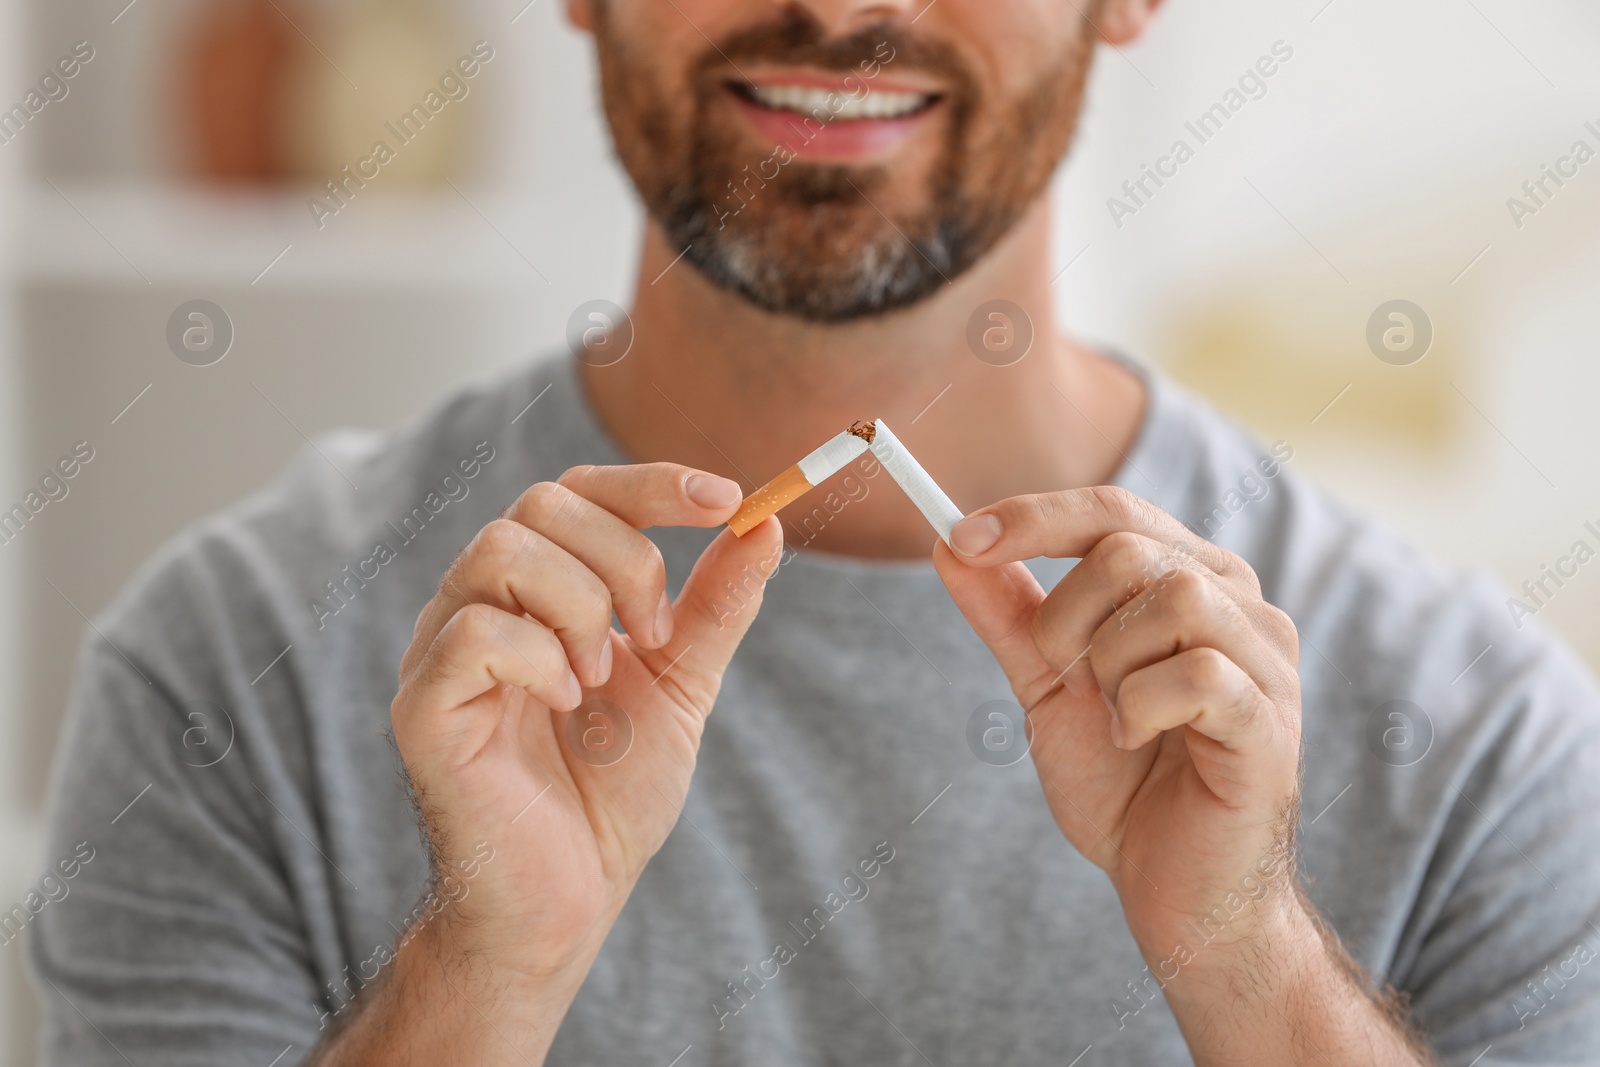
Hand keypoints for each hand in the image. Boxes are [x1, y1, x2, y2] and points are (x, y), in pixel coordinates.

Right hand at [391, 463, 780, 981]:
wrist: (569, 896)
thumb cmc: (611, 793)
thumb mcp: (682, 684)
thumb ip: (715, 607)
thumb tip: (764, 525)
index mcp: (538, 590)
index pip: (579, 492)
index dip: (652, 483)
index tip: (727, 500)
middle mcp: (482, 602)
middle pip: (543, 503)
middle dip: (626, 560)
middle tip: (655, 637)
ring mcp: (443, 649)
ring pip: (502, 550)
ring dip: (580, 609)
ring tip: (599, 682)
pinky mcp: (423, 705)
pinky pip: (474, 631)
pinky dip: (540, 659)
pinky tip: (565, 707)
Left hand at [935, 486, 1302, 961]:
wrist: (1177, 891)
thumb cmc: (1124, 784)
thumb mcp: (1047, 687)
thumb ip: (1008, 616)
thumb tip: (948, 543)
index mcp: (1191, 581)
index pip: (1112, 512)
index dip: (1032, 517)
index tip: (960, 538)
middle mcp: (1239, 604)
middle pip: (1130, 545)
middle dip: (1066, 615)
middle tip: (1065, 678)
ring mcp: (1266, 660)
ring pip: (1171, 596)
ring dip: (1111, 665)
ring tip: (1117, 719)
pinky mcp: (1269, 719)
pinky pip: (1195, 674)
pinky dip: (1141, 708)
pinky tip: (1139, 742)